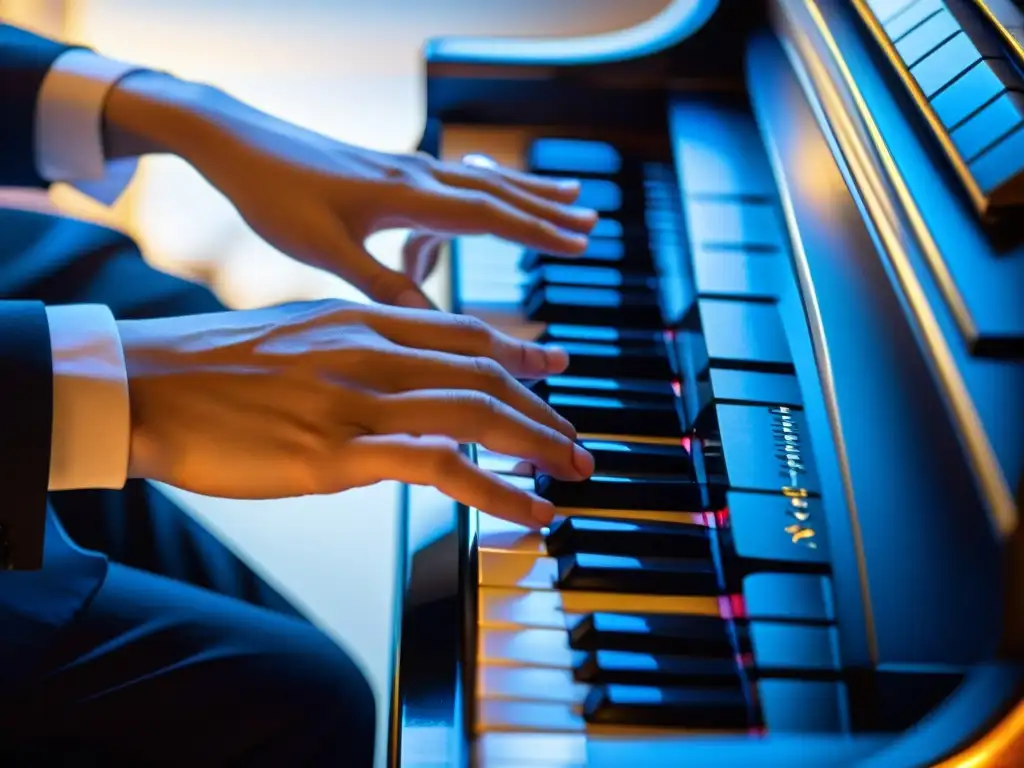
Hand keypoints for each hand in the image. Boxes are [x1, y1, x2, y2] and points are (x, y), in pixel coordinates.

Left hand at [105, 74, 596, 307]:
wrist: (235, 141)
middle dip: (545, 207)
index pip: (488, 214)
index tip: (581, 242)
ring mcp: (402, 168)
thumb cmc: (274, 195)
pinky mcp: (386, 170)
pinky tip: (479, 192)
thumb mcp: (325, 249)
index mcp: (405, 196)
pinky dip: (481, 187)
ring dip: (522, 191)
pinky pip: (450, 179)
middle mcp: (413, 175)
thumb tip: (429, 321)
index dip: (538, 229)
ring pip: (478, 180)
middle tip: (591, 219)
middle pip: (495, 191)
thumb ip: (380, 282)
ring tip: (563, 194)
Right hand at [118, 300, 593, 526]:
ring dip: (537, 443)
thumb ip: (351, 350)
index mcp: (358, 319)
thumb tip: (390, 380)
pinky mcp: (337, 453)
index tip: (554, 365)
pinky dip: (497, 489)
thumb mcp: (293, 336)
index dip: (518, 350)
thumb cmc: (208, 367)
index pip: (462, 330)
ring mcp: (356, 400)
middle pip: (483, 371)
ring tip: (571, 472)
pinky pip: (441, 468)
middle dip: (542, 407)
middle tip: (576, 441)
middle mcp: (369, 350)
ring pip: (475, 412)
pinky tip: (527, 509)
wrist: (141, 385)